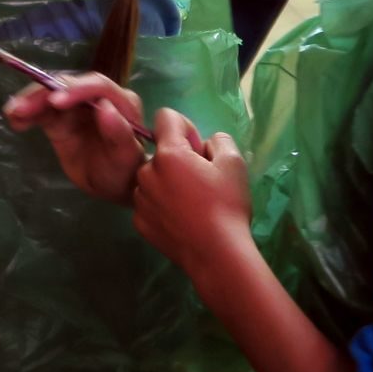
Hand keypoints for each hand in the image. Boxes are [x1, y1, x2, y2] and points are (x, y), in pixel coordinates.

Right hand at [4, 73, 148, 204]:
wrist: (114, 185)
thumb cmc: (124, 172)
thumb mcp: (125, 158)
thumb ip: (119, 134)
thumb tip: (104, 108)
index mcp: (121, 102)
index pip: (97, 86)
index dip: (75, 89)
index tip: (55, 101)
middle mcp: (97, 98)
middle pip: (68, 86)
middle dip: (43, 94)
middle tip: (21, 108)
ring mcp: (76, 107)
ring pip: (50, 96)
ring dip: (29, 101)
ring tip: (12, 112)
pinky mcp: (60, 118)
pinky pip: (41, 111)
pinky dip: (27, 113)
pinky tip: (13, 119)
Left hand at [131, 115, 253, 280]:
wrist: (217, 254)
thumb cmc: (227, 205)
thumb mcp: (234, 163)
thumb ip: (219, 140)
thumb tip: (204, 142)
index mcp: (168, 154)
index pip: (165, 117)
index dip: (185, 127)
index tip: (199, 149)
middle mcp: (146, 172)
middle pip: (160, 152)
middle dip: (178, 159)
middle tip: (201, 181)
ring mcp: (139, 198)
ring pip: (152, 178)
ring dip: (168, 183)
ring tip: (192, 203)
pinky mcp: (138, 220)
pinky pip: (149, 202)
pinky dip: (162, 206)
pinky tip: (182, 219)